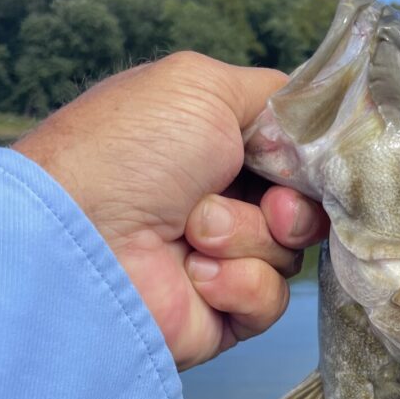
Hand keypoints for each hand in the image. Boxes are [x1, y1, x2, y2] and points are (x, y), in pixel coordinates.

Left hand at [14, 53, 327, 369]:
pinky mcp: (222, 313)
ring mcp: (222, 260)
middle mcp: (221, 203)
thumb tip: (315, 132)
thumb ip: (274, 97)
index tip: (302, 161)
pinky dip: (240, 284)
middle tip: (267, 203)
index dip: (309, 163)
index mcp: (216, 149)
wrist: (84, 237)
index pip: (294, 159)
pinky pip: (270, 300)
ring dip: (249, 238)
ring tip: (194, 233)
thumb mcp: (203, 86)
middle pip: (304, 208)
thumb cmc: (132, 151)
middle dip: (291, 205)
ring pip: (289, 254)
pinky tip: (196, 274)